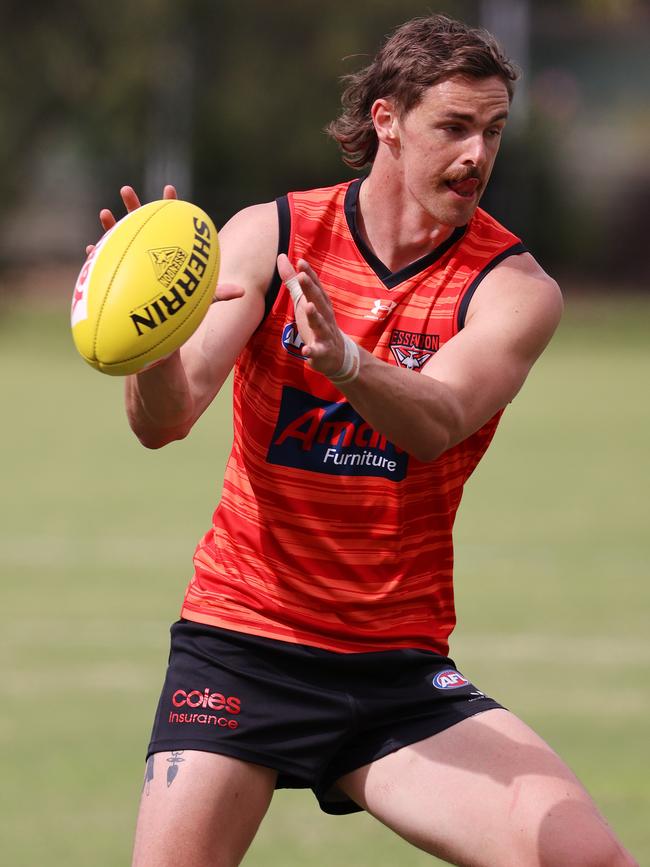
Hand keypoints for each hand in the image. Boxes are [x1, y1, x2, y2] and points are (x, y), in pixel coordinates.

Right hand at [85, 184, 243, 302]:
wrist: (160, 323)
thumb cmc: (180, 305)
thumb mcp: (200, 298)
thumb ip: (217, 293)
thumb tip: (243, 291)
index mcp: (168, 250)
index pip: (170, 224)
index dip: (170, 206)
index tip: (169, 188)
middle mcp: (148, 251)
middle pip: (141, 223)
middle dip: (134, 206)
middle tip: (127, 190)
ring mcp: (130, 259)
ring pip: (118, 238)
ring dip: (110, 225)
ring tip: (105, 213)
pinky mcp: (116, 274)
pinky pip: (104, 263)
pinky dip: (98, 256)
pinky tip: (91, 249)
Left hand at [276, 254, 344, 376]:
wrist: (337, 355)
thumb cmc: (317, 324)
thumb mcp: (305, 301)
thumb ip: (292, 281)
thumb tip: (281, 257)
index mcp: (321, 304)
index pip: (316, 286)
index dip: (309, 274)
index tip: (301, 262)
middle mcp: (325, 316)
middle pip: (319, 301)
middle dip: (311, 289)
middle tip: (302, 276)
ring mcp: (326, 334)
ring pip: (321, 324)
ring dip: (315, 316)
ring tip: (308, 307)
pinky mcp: (323, 352)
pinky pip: (318, 351)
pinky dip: (312, 351)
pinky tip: (306, 350)